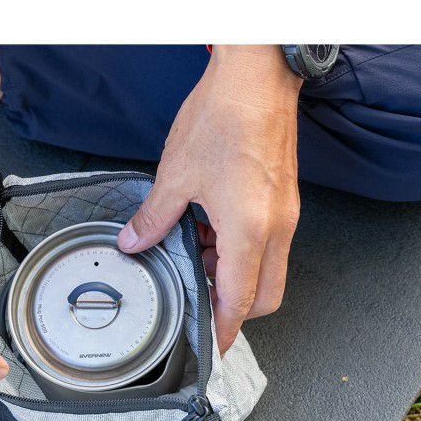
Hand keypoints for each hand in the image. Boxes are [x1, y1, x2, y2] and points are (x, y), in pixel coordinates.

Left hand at [118, 45, 301, 353]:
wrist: (259, 73)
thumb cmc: (223, 117)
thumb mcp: (176, 174)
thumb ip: (154, 217)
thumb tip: (134, 242)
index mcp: (249, 231)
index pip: (239, 301)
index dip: (222, 330)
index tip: (207, 347)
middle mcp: (276, 229)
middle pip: (265, 296)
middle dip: (234, 310)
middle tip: (197, 303)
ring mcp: (285, 214)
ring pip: (267, 270)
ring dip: (233, 276)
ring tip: (194, 256)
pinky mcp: (284, 199)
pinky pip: (267, 244)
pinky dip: (241, 251)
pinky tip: (209, 230)